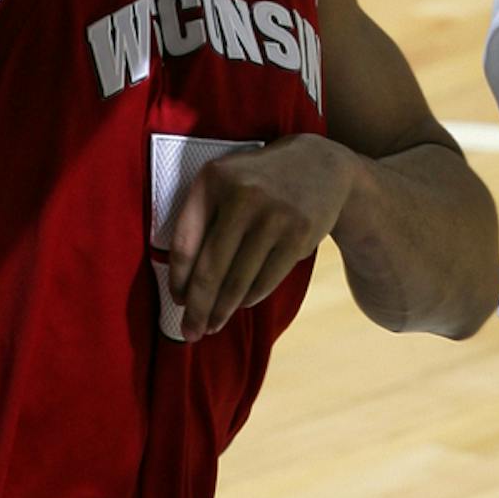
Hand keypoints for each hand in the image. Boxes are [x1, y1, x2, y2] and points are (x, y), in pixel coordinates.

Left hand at [165, 138, 356, 338]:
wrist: (321, 165)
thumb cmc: (259, 181)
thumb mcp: (225, 182)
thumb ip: (202, 220)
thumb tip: (185, 286)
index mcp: (213, 179)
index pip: (186, 242)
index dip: (179, 279)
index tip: (178, 301)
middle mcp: (243, 195)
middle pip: (212, 268)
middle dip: (198, 307)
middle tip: (190, 332)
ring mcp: (274, 216)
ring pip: (239, 279)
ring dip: (223, 309)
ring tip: (212, 326)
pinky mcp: (299, 234)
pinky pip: (266, 279)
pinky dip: (250, 298)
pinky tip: (241, 304)